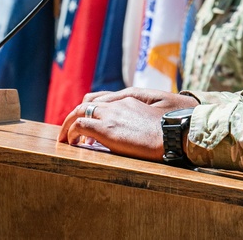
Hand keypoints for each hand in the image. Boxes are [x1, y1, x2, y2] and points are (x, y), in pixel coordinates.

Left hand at [58, 89, 197, 161]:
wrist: (176, 133)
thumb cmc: (173, 127)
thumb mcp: (158, 114)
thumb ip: (142, 114)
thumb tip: (134, 126)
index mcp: (130, 100)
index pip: (101, 100)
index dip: (91, 111)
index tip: (87, 126)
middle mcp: (118, 104)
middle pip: (87, 104)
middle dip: (74, 116)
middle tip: (69, 131)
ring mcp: (111, 115)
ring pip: (80, 112)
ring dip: (69, 124)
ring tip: (66, 138)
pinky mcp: (107, 129)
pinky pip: (80, 126)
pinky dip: (72, 132)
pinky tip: (72, 142)